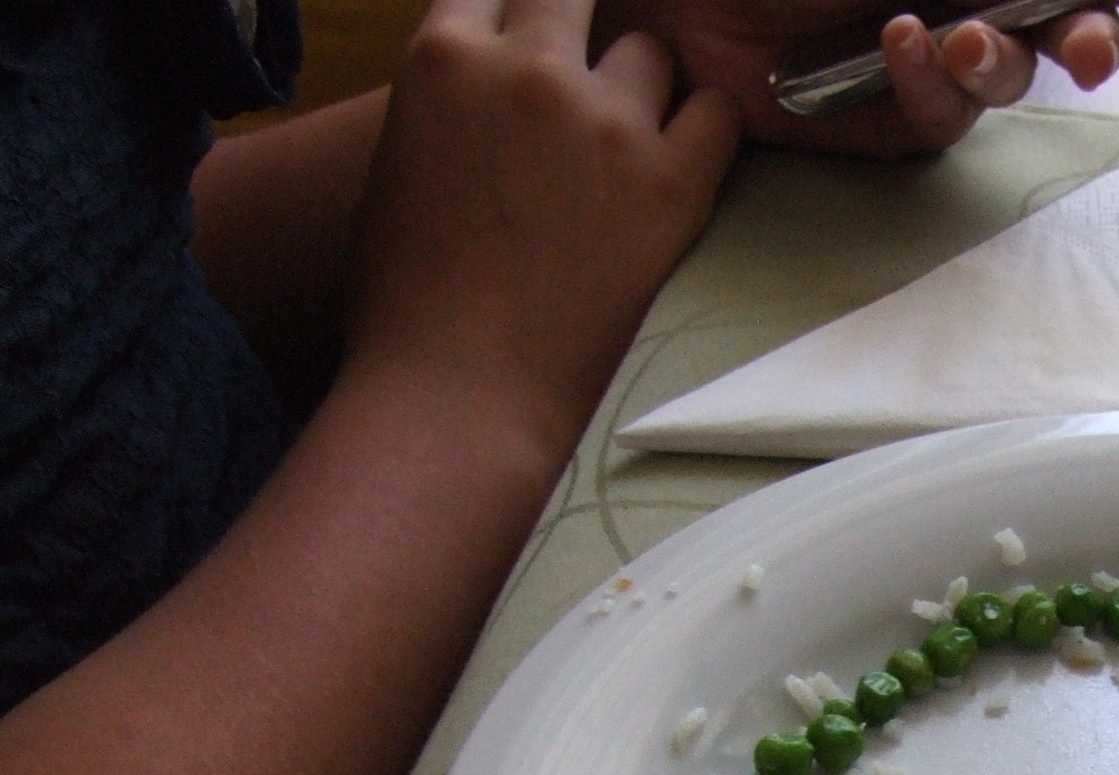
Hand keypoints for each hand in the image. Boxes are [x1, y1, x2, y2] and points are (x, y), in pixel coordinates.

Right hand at [344, 0, 745, 459]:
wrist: (455, 393)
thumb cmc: (406, 300)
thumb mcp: (401, 159)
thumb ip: (450, 95)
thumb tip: (490, 76)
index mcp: (444, 55)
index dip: (516, 13)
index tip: (531, 39)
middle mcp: (529, 70)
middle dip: (576, 30)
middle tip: (580, 79)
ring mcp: (605, 124)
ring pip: (650, 53)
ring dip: (640, 87)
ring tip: (623, 144)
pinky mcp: (669, 185)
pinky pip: (717, 116)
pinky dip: (705, 129)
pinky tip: (684, 159)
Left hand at [621, 1, 1118, 157]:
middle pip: (1080, 26)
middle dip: (1101, 44)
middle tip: (1089, 55)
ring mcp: (933, 52)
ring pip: (1015, 77)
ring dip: (1002, 59)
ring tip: (951, 35)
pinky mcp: (886, 117)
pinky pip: (943, 119)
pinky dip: (932, 83)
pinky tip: (901, 42)